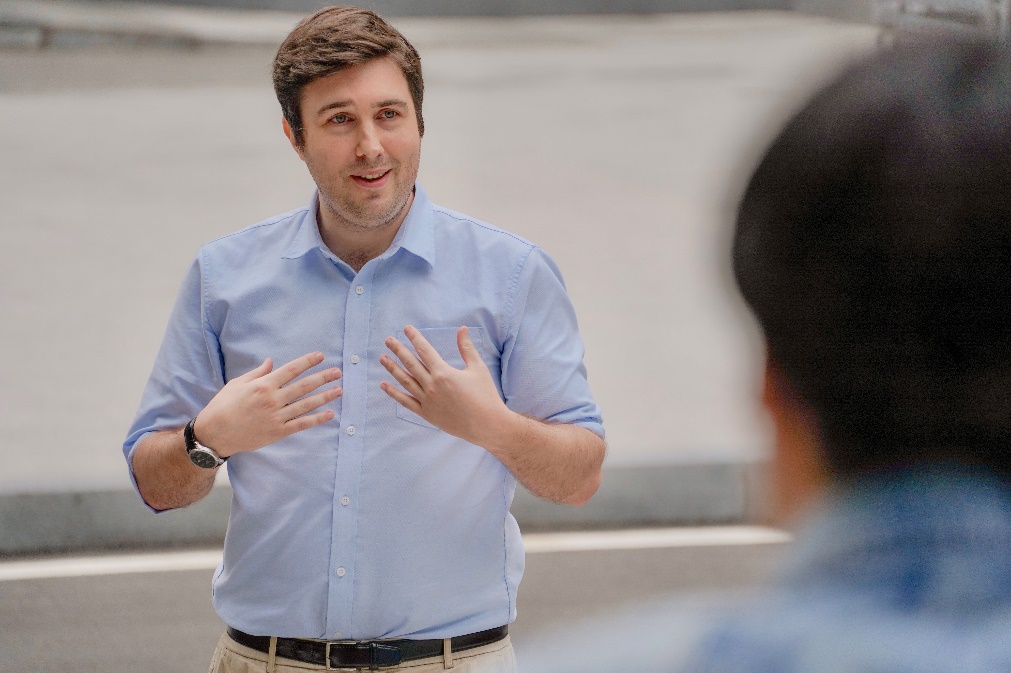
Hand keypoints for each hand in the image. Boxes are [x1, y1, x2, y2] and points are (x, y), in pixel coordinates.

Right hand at [194, 352, 341, 456]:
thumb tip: (272, 362)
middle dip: (323, 377)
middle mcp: (273, 399)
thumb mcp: (237, 384)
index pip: (291, 369)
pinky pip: (301, 424)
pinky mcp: (278, 432)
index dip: (307, 362)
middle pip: (304, 386)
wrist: (215, 434)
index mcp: (263, 385)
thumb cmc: (223, 405)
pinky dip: (317, 419)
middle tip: (338, 372)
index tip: (321, 356)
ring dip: (325, 396)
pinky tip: (330, 414)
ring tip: (339, 390)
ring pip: (306, 404)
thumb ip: (258, 373)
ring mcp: (276, 417)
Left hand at [379, 325, 510, 444]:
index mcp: (444, 373)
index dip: (415, 338)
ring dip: (392, 368)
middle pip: (411, 363)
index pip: (425, 350)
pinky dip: (394, 393)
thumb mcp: (478, 368)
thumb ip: (466, 348)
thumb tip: (461, 329)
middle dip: (398, 350)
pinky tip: (384, 385)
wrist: (487, 425)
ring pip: (405, 381)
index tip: (406, 329)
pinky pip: (406, 402)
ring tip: (382, 358)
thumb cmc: (485, 395)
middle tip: (388, 340)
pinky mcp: (427, 414)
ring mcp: (427, 401)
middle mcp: (432, 386)